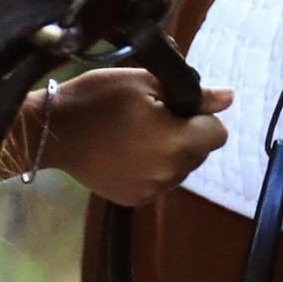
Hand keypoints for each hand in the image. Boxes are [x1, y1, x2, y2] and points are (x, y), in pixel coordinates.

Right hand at [31, 65, 230, 207]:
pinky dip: (151, 169)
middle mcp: (169, 171)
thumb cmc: (98, 98)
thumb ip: (193, 93)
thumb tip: (228, 98)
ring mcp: (151, 190)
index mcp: (175, 140)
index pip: (218, 133)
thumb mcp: (144, 82)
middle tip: (152, 118)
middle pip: (200, 152)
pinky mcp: (134, 199)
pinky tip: (126, 154)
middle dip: (186, 135)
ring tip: (136, 136)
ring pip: (181, 169)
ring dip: (169, 153)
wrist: (54, 132)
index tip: (176, 108)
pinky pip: (159, 183)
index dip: (202, 117)